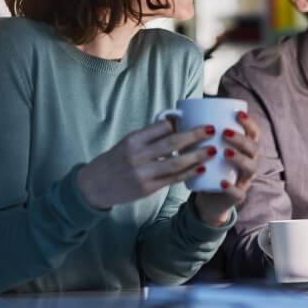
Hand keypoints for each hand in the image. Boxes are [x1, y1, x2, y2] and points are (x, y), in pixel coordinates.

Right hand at [77, 119, 214, 209]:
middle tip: (212, 130)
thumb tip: (175, 123)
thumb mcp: (126, 143)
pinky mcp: (147, 188)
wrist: (94, 186)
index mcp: (133, 140)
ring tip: (212, 149)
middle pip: (172, 142)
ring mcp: (143, 173)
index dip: (178, 122)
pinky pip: (173, 180)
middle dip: (195, 135)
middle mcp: (137, 155)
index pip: (160, 127)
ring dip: (197, 156)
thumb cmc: (114, 161)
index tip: (193, 119)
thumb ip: (148, 136)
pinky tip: (202, 168)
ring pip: (176, 163)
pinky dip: (189, 173)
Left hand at [193, 111, 260, 225]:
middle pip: (253, 148)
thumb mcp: (206, 149)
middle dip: (241, 139)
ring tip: (224, 152)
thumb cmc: (208, 167)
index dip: (249, 123)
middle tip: (224, 132)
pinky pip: (238, 192)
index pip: (254, 133)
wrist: (208, 196)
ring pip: (251, 168)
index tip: (238, 114)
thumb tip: (177, 114)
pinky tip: (222, 182)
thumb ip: (198, 134)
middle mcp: (249, 162)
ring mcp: (244, 180)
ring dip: (239, 158)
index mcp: (244, 149)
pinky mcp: (237, 196)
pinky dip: (231, 187)